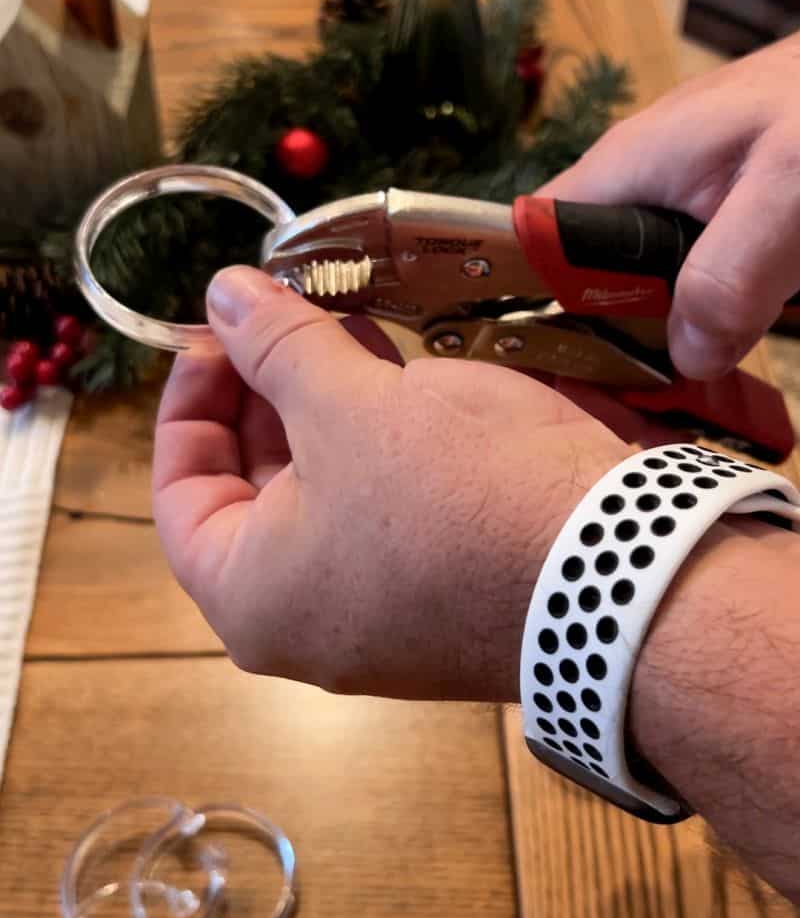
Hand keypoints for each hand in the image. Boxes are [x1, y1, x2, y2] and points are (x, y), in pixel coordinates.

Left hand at [152, 266, 628, 700]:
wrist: (620, 570)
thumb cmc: (458, 494)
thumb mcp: (350, 403)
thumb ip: (275, 346)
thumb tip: (220, 293)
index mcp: (252, 596)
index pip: (180, 490)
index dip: (192, 397)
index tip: (219, 332)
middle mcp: (304, 624)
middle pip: (253, 490)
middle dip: (268, 391)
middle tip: (288, 313)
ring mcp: (376, 619)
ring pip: (324, 497)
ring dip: (326, 408)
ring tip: (345, 325)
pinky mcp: (437, 599)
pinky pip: (381, 514)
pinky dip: (378, 446)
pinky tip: (400, 376)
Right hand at [539, 32, 799, 380]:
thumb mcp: (783, 194)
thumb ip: (728, 277)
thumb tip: (685, 360)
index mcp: (626, 165)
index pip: (532, 237)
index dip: (530, 301)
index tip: (558, 366)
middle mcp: (636, 176)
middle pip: (582, 266)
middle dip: (602, 328)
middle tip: (635, 390)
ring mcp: (679, 187)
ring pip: (638, 273)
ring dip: (658, 324)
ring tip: (681, 376)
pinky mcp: (717, 202)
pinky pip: (685, 265)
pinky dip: (701, 306)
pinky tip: (727, 334)